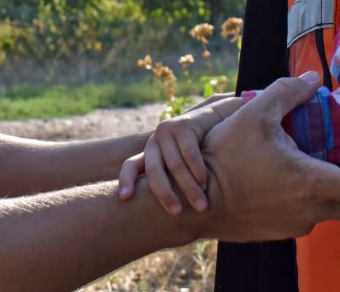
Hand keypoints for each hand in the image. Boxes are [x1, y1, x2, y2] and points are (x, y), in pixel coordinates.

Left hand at [117, 95, 243, 213]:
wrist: (215, 121)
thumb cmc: (198, 150)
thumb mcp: (180, 164)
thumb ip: (170, 181)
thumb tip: (163, 219)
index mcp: (149, 153)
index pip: (130, 166)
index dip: (125, 180)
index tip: (124, 198)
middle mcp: (154, 142)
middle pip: (154, 171)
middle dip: (165, 194)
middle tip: (176, 212)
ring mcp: (167, 131)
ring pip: (175, 165)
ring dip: (189, 187)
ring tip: (201, 205)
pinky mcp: (183, 125)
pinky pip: (190, 153)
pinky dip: (198, 170)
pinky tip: (205, 183)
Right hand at [200, 73, 339, 241]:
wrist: (195, 202)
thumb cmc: (224, 158)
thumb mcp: (254, 115)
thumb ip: (286, 92)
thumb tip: (312, 79)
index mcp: (313, 182)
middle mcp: (313, 210)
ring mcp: (299, 224)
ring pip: (339, 211)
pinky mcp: (284, 230)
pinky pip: (315, 214)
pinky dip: (325, 197)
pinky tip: (312, 178)